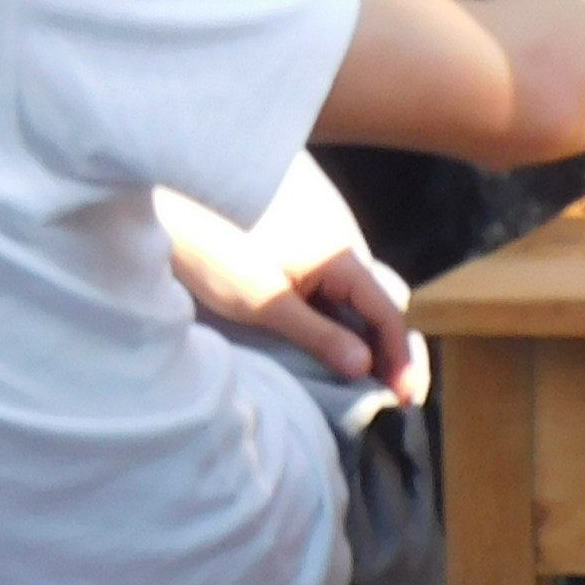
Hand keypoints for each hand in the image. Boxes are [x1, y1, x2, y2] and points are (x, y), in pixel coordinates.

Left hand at [166, 211, 430, 403]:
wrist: (178, 184)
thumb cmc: (215, 245)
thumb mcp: (263, 301)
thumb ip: (317, 334)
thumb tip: (365, 368)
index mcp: (342, 255)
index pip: (388, 312)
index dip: (401, 358)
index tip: (406, 400)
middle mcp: (344, 237)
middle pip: (382, 296)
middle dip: (389, 343)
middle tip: (386, 388)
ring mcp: (325, 228)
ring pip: (359, 284)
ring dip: (363, 325)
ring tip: (356, 367)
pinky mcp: (305, 226)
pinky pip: (337, 271)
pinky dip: (341, 305)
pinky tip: (323, 326)